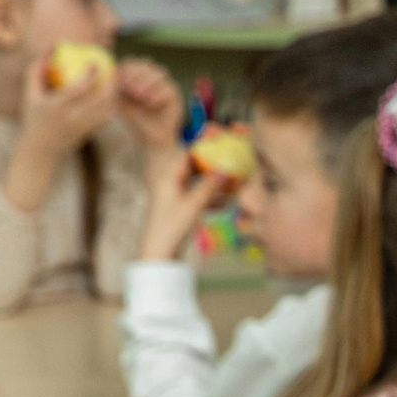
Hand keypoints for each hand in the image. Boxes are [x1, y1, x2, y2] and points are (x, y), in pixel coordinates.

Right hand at [15, 50, 118, 166]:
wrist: (42, 149)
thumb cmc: (34, 114)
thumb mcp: (30, 92)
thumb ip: (37, 68)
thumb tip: (51, 47)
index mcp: (56, 106)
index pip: (79, 88)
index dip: (91, 74)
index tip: (96, 61)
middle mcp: (73, 117)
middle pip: (100, 98)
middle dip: (111, 83)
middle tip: (113, 68)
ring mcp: (84, 127)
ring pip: (108, 108)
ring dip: (114, 92)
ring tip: (115, 78)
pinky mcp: (92, 132)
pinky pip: (108, 115)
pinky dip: (112, 103)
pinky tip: (112, 92)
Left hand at [112, 56, 183, 154]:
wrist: (151, 136)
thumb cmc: (135, 117)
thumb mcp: (120, 101)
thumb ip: (116, 87)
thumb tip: (112, 74)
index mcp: (137, 74)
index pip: (132, 62)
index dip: (127, 68)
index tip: (121, 81)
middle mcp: (151, 76)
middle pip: (147, 63)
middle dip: (137, 75)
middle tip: (131, 88)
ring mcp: (165, 84)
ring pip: (159, 73)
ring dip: (148, 83)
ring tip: (140, 97)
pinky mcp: (175, 95)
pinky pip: (169, 88)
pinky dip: (158, 94)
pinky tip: (150, 103)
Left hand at [137, 144, 222, 261]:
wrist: (160, 254)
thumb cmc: (171, 227)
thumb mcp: (192, 205)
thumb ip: (208, 187)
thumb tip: (225, 170)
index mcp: (169, 179)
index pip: (186, 156)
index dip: (201, 147)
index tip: (218, 142)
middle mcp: (172, 185)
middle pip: (195, 170)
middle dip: (213, 167)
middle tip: (231, 163)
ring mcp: (178, 199)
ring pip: (200, 186)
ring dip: (217, 185)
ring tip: (235, 185)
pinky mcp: (183, 212)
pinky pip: (201, 200)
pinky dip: (214, 200)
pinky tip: (228, 203)